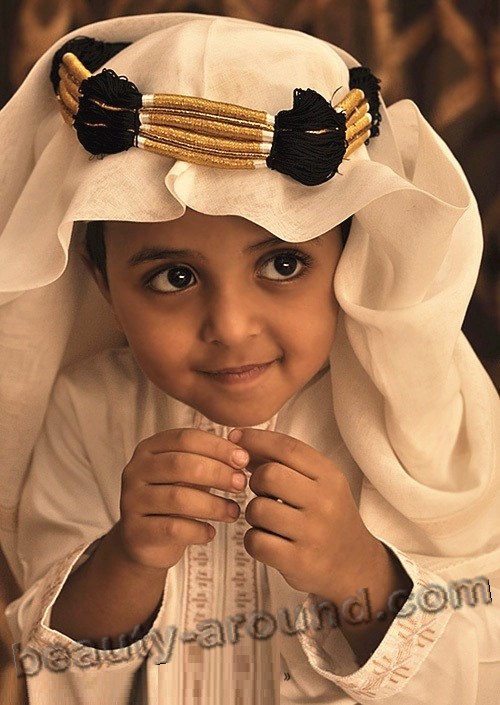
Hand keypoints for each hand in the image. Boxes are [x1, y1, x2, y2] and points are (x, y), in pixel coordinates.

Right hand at [117, 428, 248, 570]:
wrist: (145, 540)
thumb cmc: (175, 499)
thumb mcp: (189, 475)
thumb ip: (209, 461)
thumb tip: (242, 455)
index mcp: (149, 448)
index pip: (185, 438)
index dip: (217, 447)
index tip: (243, 459)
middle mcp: (135, 470)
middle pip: (180, 464)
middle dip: (217, 473)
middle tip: (241, 484)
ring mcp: (131, 501)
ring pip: (177, 498)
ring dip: (213, 505)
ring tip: (234, 512)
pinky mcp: (135, 531)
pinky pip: (172, 528)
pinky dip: (198, 530)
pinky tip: (211, 532)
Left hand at [228, 428, 385, 601]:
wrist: (355, 565)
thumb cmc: (329, 518)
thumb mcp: (320, 483)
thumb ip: (286, 463)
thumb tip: (243, 443)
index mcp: (330, 476)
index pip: (287, 448)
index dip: (256, 439)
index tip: (236, 438)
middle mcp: (324, 502)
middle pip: (269, 475)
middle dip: (256, 481)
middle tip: (264, 492)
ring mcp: (312, 533)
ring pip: (257, 510)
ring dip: (253, 514)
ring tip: (268, 519)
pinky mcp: (300, 562)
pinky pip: (256, 542)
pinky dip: (254, 540)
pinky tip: (268, 539)